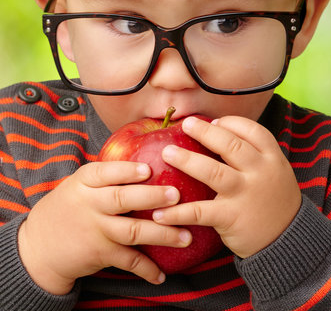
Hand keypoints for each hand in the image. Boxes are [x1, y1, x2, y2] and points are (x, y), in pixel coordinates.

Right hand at [18, 161, 190, 294]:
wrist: (38, 247)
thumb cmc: (68, 207)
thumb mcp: (78, 184)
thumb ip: (106, 176)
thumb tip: (146, 163)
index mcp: (84, 182)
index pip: (106, 172)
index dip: (128, 171)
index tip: (149, 169)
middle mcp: (90, 204)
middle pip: (123, 199)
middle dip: (152, 197)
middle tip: (177, 196)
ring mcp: (95, 230)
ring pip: (133, 231)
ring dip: (162, 235)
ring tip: (186, 236)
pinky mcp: (100, 253)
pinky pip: (127, 261)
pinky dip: (147, 269)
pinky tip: (162, 275)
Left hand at [154, 116, 301, 258]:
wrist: (288, 239)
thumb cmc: (273, 198)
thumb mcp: (275, 171)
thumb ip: (254, 154)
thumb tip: (218, 131)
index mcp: (272, 158)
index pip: (251, 130)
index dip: (230, 122)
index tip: (213, 122)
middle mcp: (260, 172)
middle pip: (230, 145)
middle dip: (204, 132)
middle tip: (186, 124)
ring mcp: (245, 194)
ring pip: (212, 171)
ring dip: (187, 160)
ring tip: (167, 152)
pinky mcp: (230, 217)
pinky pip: (200, 211)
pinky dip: (177, 212)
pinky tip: (160, 213)